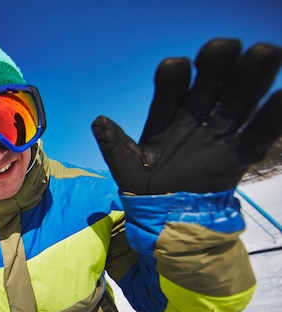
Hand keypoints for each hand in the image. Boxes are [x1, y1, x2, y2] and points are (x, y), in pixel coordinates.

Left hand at [91, 38, 281, 194]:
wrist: (168, 214)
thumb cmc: (144, 186)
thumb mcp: (125, 167)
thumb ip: (114, 145)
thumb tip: (98, 121)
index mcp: (167, 115)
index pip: (171, 88)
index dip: (173, 77)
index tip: (176, 66)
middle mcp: (196, 116)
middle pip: (211, 83)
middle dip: (218, 63)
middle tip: (226, 46)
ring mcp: (220, 131)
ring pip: (239, 98)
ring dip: (252, 77)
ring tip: (266, 52)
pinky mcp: (239, 153)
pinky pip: (259, 132)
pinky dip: (272, 116)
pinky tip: (281, 97)